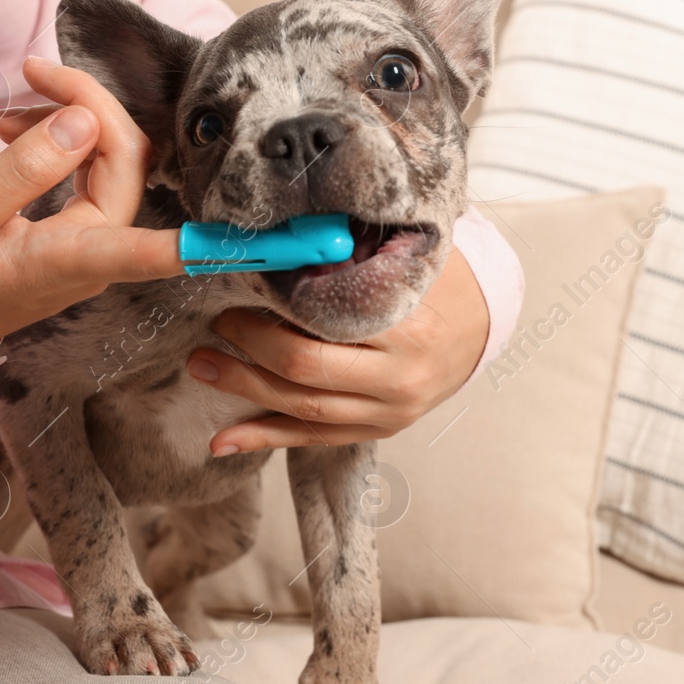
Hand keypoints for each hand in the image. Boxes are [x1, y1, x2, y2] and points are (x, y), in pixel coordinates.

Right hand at [0, 57, 184, 350]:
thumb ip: (20, 171)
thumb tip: (84, 123)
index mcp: (67, 262)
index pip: (143, 252)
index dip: (194, 244)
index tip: (239, 242)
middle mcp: (97, 254)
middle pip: (127, 161)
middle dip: (91, 104)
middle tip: (33, 71)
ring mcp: (97, 240)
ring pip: (114, 158)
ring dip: (74, 116)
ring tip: (7, 110)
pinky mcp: (88, 228)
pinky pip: (96, 169)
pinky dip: (64, 136)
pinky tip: (17, 128)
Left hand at [186, 250, 489, 452]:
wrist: (481, 330)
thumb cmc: (439, 286)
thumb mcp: (410, 260)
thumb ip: (358, 255)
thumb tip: (284, 243)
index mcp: (411, 328)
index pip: (328, 321)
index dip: (276, 308)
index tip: (241, 287)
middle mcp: (401, 378)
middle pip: (308, 368)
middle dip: (251, 346)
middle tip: (217, 322)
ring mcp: (390, 412)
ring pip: (304, 409)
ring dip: (245, 389)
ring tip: (202, 366)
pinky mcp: (378, 430)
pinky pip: (313, 439)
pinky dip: (264, 438)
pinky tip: (222, 440)